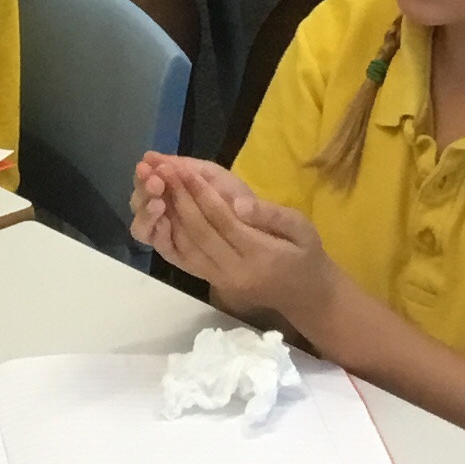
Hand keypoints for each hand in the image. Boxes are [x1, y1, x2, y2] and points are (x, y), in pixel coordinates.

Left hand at [129, 153, 337, 328]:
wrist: (305, 294)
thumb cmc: (306, 254)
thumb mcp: (303, 229)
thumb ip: (273, 215)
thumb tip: (237, 203)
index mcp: (260, 254)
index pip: (223, 220)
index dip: (201, 194)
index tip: (185, 170)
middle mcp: (234, 270)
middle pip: (199, 232)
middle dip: (179, 199)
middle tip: (164, 171)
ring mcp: (220, 279)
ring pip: (186, 246)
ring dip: (169, 216)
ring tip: (158, 187)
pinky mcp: (211, 282)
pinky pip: (184, 259)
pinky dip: (169, 236)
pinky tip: (161, 214)